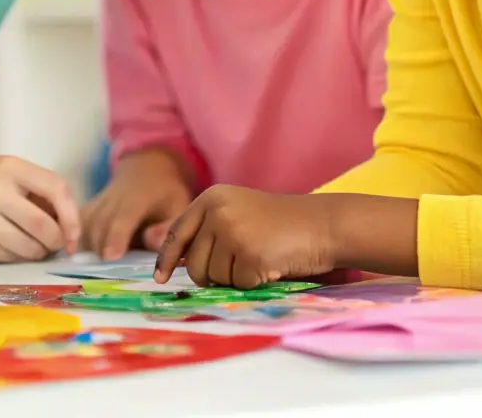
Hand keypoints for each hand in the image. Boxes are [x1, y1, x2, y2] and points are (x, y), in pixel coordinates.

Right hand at [0, 156, 80, 261]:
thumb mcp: (7, 171)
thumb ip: (38, 190)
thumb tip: (71, 227)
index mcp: (8, 166)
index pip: (55, 188)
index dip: (72, 215)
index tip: (74, 232)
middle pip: (43, 226)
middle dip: (57, 240)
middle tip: (57, 244)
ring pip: (28, 248)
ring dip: (39, 252)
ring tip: (35, 245)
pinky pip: (9, 258)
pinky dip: (18, 257)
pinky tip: (12, 246)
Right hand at [82, 149, 193, 260]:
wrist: (147, 168)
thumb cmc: (166, 193)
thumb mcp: (178, 206)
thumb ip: (168, 227)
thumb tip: (152, 244)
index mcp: (138, 196)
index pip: (124, 216)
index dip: (116, 236)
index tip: (110, 256)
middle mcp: (113, 197)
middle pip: (100, 224)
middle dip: (99, 248)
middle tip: (105, 274)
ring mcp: (98, 200)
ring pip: (86, 224)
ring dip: (89, 247)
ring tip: (96, 270)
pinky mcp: (89, 207)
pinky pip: (79, 223)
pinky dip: (78, 238)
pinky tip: (83, 257)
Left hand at [153, 185, 335, 287]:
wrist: (321, 224)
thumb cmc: (280, 223)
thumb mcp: (237, 213)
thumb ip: (208, 230)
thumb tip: (178, 262)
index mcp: (211, 197)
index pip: (178, 232)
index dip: (166, 257)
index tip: (160, 277)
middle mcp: (217, 211)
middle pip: (195, 263)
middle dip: (212, 275)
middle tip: (239, 265)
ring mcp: (233, 232)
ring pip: (216, 276)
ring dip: (236, 277)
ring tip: (259, 257)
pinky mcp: (250, 254)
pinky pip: (240, 284)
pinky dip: (254, 281)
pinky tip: (271, 264)